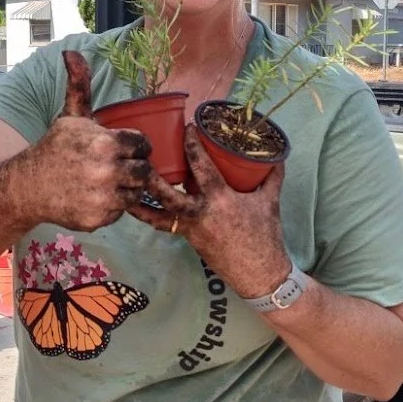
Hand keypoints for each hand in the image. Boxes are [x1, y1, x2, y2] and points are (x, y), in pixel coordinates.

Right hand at [23, 51, 151, 231]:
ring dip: (126, 187)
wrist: (28, 186)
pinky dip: (113, 207)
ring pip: (136, 192)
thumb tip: (71, 52)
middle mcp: (106, 171)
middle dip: (133, 167)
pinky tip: (96, 197)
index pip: (143, 145)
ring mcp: (103, 197)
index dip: (134, 146)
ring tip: (107, 181)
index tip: (122, 148)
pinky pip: (121, 212)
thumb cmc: (55, 148)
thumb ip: (80, 86)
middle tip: (115, 166)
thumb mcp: (70, 116)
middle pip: (144, 170)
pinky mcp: (99, 219)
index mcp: (105, 143)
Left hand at [126, 122, 290, 296]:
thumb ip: (273, 177)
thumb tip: (277, 156)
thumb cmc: (266, 237)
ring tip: (125, 188)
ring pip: (157, 216)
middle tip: (143, 158)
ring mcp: (190, 229)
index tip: (187, 128)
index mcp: (220, 199)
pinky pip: (163, 226)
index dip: (192, 145)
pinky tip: (137, 208)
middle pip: (166, 194)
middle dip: (151, 177)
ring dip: (139, 203)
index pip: (201, 167)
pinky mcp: (188, 240)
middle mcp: (200, 213)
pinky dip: (150, 216)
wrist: (260, 274)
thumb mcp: (271, 202)